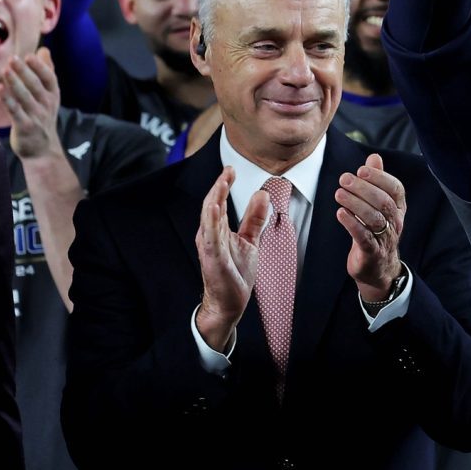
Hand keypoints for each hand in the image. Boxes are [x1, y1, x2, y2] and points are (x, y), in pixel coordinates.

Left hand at [0, 49, 63, 161]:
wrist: (42, 149)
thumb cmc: (43, 117)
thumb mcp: (50, 95)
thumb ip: (47, 71)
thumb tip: (44, 49)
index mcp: (53, 95)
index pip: (49, 78)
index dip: (40, 67)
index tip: (29, 55)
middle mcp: (47, 104)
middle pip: (35, 85)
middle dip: (24, 71)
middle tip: (13, 58)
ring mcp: (36, 116)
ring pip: (25, 96)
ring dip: (15, 82)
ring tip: (5, 69)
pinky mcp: (25, 126)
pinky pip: (15, 111)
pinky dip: (7, 99)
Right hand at [194, 166, 270, 351]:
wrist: (231, 301)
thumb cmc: (236, 272)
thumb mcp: (250, 239)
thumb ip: (254, 218)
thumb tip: (262, 194)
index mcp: (217, 230)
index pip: (218, 201)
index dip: (224, 184)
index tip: (231, 169)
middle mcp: (210, 235)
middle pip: (211, 205)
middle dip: (219, 187)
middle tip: (228, 170)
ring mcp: (210, 246)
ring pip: (209, 218)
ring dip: (214, 200)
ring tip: (220, 183)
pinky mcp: (213, 258)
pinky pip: (211, 237)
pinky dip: (212, 221)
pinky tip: (215, 207)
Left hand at [335, 153, 407, 300]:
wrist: (378, 269)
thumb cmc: (376, 231)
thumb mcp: (379, 206)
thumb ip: (377, 180)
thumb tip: (374, 156)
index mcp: (398, 209)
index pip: (395, 189)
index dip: (380, 178)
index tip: (361, 169)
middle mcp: (395, 222)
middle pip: (383, 202)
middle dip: (364, 188)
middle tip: (344, 178)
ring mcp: (385, 238)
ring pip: (374, 218)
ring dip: (355, 204)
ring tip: (338, 193)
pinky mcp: (371, 253)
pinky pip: (364, 237)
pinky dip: (352, 224)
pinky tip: (340, 213)